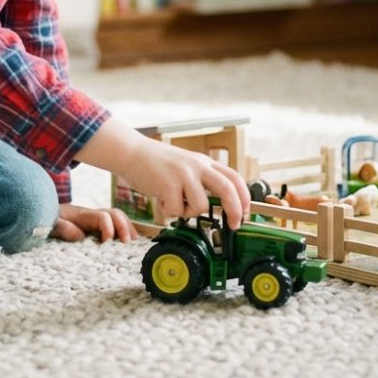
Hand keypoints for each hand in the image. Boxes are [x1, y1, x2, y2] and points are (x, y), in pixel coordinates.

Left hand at [51, 203, 136, 242]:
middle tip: (127, 245)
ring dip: (128, 229)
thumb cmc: (44, 221)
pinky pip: (113, 225)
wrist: (40, 215)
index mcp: (81, 215)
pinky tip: (128, 245)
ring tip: (134, 245)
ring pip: (117, 218)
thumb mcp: (49, 224)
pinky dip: (123, 232)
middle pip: (115, 214)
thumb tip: (79, 235)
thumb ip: (61, 227)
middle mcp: (91, 215)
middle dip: (124, 227)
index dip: (109, 229)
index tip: (107, 245)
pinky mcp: (94, 227)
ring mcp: (93, 220)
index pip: (103, 217)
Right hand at [75, 119, 251, 228]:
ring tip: (175, 203)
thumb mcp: (186, 166)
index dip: (244, 197)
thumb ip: (202, 180)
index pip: (234, 178)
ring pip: (200, 206)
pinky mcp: (168, 183)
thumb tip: (221, 204)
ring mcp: (183, 174)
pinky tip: (161, 200)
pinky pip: (176, 210)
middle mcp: (197, 166)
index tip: (245, 214)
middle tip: (234, 225)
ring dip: (188, 212)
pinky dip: (169, 212)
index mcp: (204, 162)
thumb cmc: (158, 164)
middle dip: (235, 210)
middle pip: (227, 189)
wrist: (132, 152)